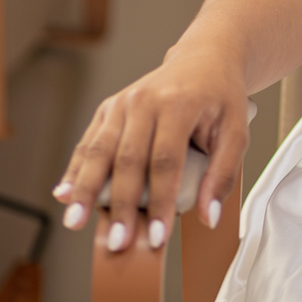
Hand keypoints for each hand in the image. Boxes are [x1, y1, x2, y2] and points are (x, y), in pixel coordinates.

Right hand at [52, 40, 249, 253]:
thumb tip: (209, 216)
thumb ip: (223, 174)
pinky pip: (89, 142)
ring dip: (86, 190)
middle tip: (118, 241)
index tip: (157, 236)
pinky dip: (76, 170)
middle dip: (121, 205)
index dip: (159, 201)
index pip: (166, 161)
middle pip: (128, 159)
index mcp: (179, 103)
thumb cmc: (220, 96)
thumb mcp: (236, 131)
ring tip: (76, 222)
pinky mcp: (109, 109)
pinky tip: (65, 194)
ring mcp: (123, 103)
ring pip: (99, 150)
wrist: (204, 59)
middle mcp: (146, 100)